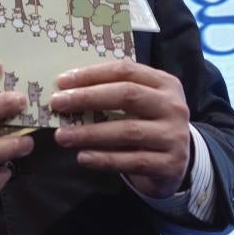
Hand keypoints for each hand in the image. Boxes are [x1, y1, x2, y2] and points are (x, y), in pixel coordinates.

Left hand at [51, 62, 190, 197]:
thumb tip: (66, 90)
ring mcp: (174, 136)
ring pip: (128, 130)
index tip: (61, 82)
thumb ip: (111, 92)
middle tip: (57, 104)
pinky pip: (132, 161)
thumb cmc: (147, 124)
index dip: (91, 74)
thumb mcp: (138, 103)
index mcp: (163, 83)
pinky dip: (104, 159)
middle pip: (127, 95)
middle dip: (87, 98)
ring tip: (62, 135)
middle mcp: (173, 106)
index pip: (125, 71)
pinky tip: (83, 157)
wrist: (176, 163)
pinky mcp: (170, 164)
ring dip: (90, 133)